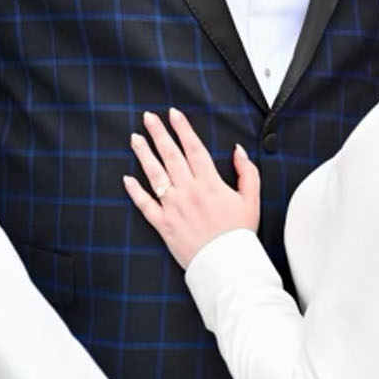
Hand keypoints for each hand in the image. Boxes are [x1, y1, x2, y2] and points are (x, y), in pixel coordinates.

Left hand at [124, 108, 259, 268]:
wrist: (227, 265)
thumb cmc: (239, 233)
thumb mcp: (251, 199)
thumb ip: (246, 172)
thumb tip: (238, 150)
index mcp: (210, 183)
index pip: (194, 148)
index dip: (183, 128)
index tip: (174, 113)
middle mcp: (189, 191)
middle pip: (171, 155)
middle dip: (159, 133)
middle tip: (148, 117)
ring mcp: (174, 207)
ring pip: (155, 174)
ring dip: (144, 154)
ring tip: (135, 138)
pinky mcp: (163, 224)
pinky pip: (145, 205)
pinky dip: (135, 191)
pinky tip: (127, 178)